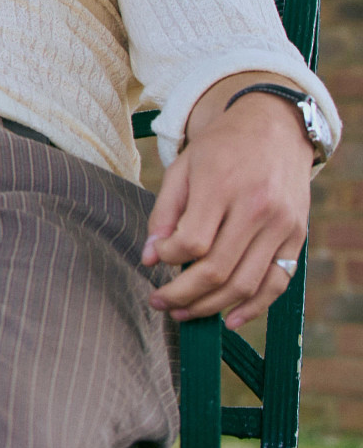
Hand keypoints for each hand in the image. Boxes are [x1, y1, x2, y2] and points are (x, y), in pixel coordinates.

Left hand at [145, 86, 312, 328]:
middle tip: (159, 303)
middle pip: (217, 270)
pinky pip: (277, 283)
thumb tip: (150, 258)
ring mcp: (282, 226)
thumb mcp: (182, 168)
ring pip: (246, 283)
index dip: (169, 259)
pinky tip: (230, 319)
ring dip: (211, 306)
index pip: (192, 243)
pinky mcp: (297, 237)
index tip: (156, 260)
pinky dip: (255, 307)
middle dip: (182, 294)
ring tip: (183, 312)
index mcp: (223, 187)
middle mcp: (257, 209)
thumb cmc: (220, 149)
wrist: (273, 128)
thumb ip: (164, 213)